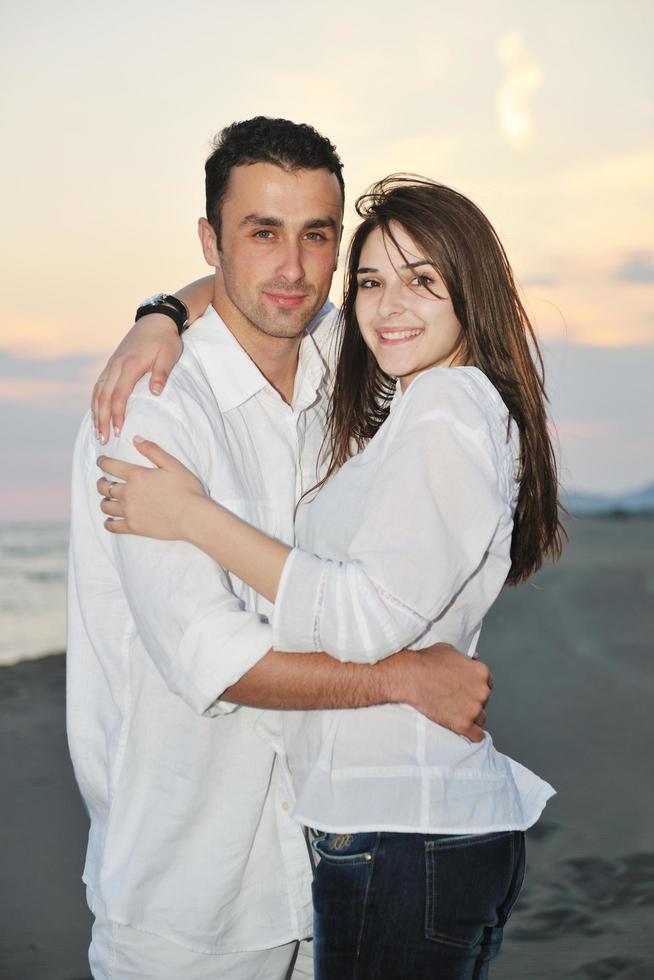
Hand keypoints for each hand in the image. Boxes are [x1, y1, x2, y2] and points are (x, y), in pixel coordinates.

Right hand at [92, 314, 181, 444]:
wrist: (156, 319)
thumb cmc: (165, 339)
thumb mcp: (169, 355)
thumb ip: (161, 374)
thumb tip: (155, 393)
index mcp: (130, 365)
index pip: (119, 395)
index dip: (116, 414)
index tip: (118, 431)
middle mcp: (116, 365)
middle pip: (103, 397)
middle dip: (101, 420)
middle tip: (103, 440)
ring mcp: (111, 364)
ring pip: (97, 392)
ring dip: (96, 413)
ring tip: (97, 432)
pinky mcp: (111, 364)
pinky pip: (99, 386)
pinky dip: (95, 401)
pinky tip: (96, 413)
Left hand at [97, 437, 204, 539]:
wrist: (193, 517)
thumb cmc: (187, 490)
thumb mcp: (173, 465)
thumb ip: (153, 451)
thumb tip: (136, 439)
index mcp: (136, 475)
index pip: (110, 466)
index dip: (102, 462)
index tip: (101, 462)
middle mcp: (128, 493)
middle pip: (103, 487)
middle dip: (101, 482)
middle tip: (104, 482)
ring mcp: (129, 511)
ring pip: (105, 506)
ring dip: (104, 501)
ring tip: (108, 500)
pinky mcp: (133, 527)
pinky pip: (112, 526)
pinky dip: (108, 522)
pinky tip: (110, 520)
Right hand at [401, 643, 492, 741]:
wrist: (410, 676)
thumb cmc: (426, 661)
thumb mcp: (449, 650)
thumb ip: (466, 658)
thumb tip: (474, 658)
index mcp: (481, 672)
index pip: (487, 684)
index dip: (475, 688)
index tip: (466, 691)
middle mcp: (482, 691)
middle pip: (484, 701)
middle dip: (472, 701)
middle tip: (456, 700)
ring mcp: (474, 709)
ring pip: (481, 718)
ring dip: (471, 717)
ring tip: (456, 714)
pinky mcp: (463, 724)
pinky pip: (477, 735)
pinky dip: (472, 735)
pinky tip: (467, 732)